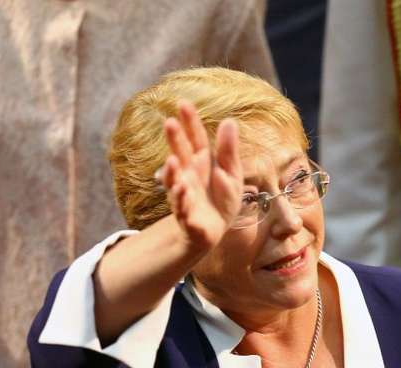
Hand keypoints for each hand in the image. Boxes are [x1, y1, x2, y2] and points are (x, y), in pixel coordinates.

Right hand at [158, 102, 242, 249]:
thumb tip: (229, 120)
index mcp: (201, 162)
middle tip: (169, 122)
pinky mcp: (187, 216)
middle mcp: (188, 175)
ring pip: (175, 181)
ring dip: (172, 172)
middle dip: (175, 141)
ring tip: (172, 159)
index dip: (190, 123)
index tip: (183, 104)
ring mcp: (185, 194)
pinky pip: (182, 207)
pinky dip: (181, 199)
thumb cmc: (221, 198)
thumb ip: (228, 150)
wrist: (214, 229)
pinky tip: (181, 189)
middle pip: (181, 155)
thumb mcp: (231, 172)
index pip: (196, 139)